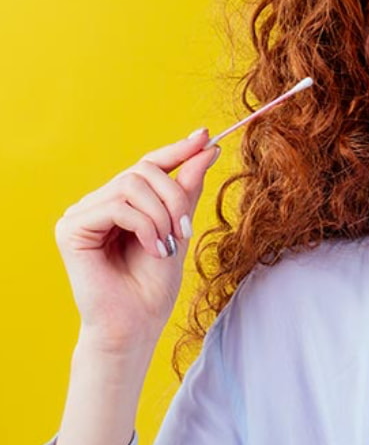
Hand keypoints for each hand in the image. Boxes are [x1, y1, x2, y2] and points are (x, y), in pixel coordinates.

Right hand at [55, 129, 219, 353]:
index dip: (177, 150)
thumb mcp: (179, 226)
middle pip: (144, 170)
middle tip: (185, 230)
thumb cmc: (154, 283)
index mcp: (122, 202)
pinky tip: (152, 249)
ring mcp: (81, 214)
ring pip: (132, 185)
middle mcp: (98, 202)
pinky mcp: (70, 228)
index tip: (206, 137)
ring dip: (161, 214)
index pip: (148, 164)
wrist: (137, 323)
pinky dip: (144, 226)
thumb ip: (187, 188)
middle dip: (174, 197)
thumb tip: (206, 146)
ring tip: (167, 245)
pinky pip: (117, 206)